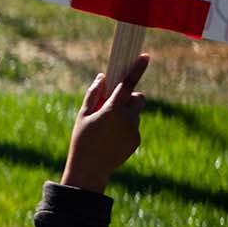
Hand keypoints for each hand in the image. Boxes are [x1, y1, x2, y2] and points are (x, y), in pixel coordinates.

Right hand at [61, 55, 148, 192]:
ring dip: (125, 113)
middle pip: (138, 98)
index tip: (145, 56)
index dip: (137, 69)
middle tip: (112, 104)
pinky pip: (133, 127)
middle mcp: (128, 118)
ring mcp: (134, 130)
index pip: (128, 84)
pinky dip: (125, 127)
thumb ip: (94, 94)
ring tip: (106, 127)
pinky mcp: (137, 140)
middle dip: (129, 97)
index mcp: (113, 109)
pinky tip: (110, 138)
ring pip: (135, 113)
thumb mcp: (82, 114)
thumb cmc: (81, 139)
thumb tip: (103, 78)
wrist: (90, 169)